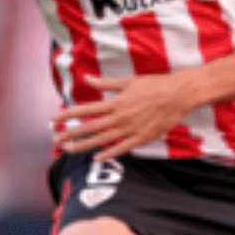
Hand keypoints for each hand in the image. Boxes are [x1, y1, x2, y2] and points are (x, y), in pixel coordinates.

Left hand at [52, 73, 201, 159]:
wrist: (179, 95)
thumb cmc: (155, 85)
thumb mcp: (128, 80)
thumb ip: (105, 83)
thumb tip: (86, 78)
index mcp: (116, 101)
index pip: (86, 109)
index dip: (68, 114)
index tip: (55, 118)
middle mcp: (121, 117)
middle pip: (90, 127)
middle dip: (71, 133)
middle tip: (56, 138)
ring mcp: (131, 129)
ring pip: (103, 140)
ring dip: (84, 145)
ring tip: (69, 149)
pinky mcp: (142, 138)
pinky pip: (122, 148)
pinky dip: (109, 153)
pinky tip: (97, 157)